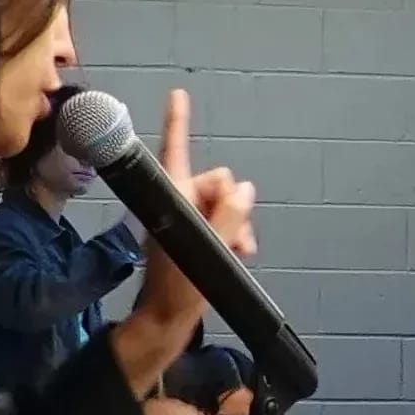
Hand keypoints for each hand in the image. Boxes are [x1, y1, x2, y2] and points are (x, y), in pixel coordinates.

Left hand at [114, 88, 256, 385]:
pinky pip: (226, 223)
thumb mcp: (208, 249)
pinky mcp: (198, 237)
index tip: (178, 94)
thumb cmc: (179, 286)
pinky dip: (236, 235)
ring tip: (239, 251)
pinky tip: (241, 253)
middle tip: (235, 235)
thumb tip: (245, 190)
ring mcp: (189, 220)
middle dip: (232, 204)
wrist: (169, 320)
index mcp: (173, 196)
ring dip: (238, 224)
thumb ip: (230, 215)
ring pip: (226, 204)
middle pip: (217, 181)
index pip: (176, 150)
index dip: (178, 122)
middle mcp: (180, 201)